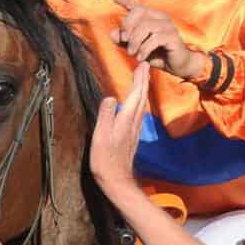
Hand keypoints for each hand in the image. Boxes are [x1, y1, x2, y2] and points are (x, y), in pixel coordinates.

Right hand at [90, 62, 149, 201]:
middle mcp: (133, 122)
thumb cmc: (105, 160)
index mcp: (125, 120)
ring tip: (142, 79)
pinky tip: (136, 103)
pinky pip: (138, 113)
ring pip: (141, 105)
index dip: (139, 79)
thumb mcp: (100, 136)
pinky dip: (139, 102)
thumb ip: (106, 115)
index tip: (141, 64)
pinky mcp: (132, 136)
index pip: (135, 95)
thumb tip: (109, 97)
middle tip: (144, 66)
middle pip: (141, 97)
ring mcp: (134, 130)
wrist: (116, 180)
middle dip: (143, 81)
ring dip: (142, 90)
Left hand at [111, 0, 206, 79]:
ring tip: (131, 53)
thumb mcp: (136, 48)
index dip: (126, 0)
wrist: (177, 66)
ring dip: (134, 41)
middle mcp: (161, 17)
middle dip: (127, 26)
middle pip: (139, 12)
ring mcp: (168, 26)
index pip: (137, 5)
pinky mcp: (173, 37)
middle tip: (123, 41)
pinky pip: (154, 39)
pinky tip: (141, 58)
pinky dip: (144, 49)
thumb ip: (124, 41)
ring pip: (146, 26)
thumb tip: (112, 33)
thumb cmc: (157, 55)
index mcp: (152, 17)